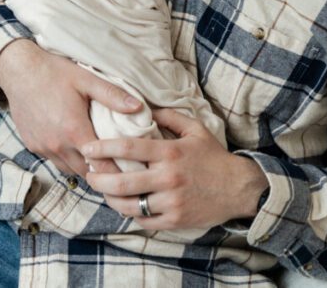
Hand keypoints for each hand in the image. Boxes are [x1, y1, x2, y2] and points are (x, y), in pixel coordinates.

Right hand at [0, 39, 142, 177]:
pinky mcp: (32, 145)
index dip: (117, 171)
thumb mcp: (86, 79)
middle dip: (102, 172)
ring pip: (68, 170)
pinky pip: (53, 160)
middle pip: (86, 173)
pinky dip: (65, 158)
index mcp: (75, 131)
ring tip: (97, 157)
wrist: (19, 69)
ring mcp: (42, 147)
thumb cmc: (54, 72)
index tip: (130, 171)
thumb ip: (113, 96)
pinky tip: (73, 146)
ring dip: (83, 166)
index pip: (101, 166)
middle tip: (117, 166)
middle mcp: (57, 145)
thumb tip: (139, 108)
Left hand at [83, 109, 268, 229]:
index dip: (103, 148)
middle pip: (122, 183)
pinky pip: (143, 220)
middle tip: (87, 173)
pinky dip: (130, 213)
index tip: (87, 148)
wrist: (239, 188)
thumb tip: (143, 107)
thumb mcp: (195, 129)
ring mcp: (171, 202)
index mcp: (170, 153)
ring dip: (110, 199)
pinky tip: (125, 205)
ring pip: (129, 205)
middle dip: (98, 179)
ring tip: (102, 190)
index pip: (128, 148)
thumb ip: (169, 116)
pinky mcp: (175, 220)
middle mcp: (168, 178)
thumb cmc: (214, 157)